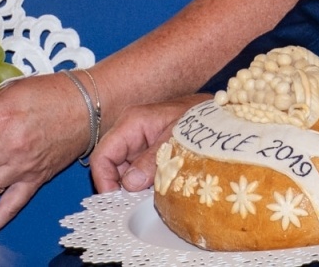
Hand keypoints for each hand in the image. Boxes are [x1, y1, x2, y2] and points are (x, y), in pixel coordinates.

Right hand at [91, 94, 208, 192]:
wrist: (215, 115)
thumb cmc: (197, 119)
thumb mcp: (175, 140)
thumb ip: (152, 160)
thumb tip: (129, 184)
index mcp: (131, 123)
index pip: (102, 156)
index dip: (104, 181)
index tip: (117, 201)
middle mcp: (129, 133)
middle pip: (111, 167)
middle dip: (121, 187)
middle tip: (138, 202)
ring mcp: (138, 143)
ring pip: (124, 172)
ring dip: (134, 188)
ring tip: (153, 194)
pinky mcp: (148, 152)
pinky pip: (138, 172)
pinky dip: (145, 184)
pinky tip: (159, 189)